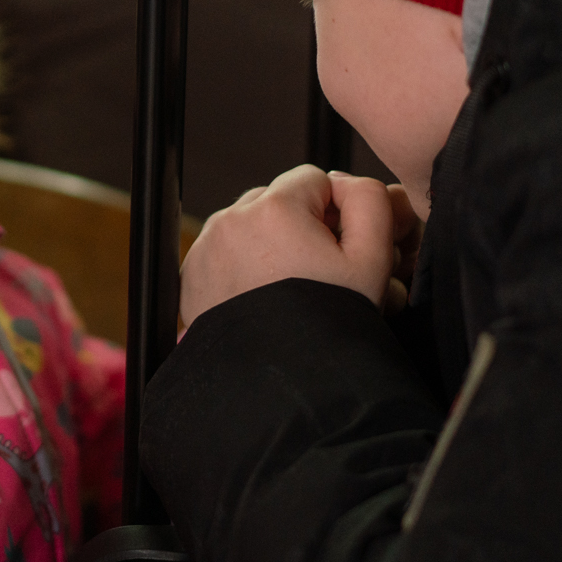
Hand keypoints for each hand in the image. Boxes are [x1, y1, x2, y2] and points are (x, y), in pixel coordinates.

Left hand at [179, 165, 418, 326]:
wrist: (283, 382)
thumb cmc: (329, 323)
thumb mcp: (371, 260)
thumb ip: (369, 201)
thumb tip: (343, 183)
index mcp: (276, 208)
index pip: (313, 179)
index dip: (334, 212)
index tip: (337, 249)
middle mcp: (233, 220)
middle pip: (277, 200)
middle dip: (298, 226)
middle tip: (315, 272)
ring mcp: (206, 248)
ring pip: (248, 225)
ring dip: (268, 245)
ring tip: (287, 288)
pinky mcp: (190, 275)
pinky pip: (222, 252)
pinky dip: (240, 267)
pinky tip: (260, 298)